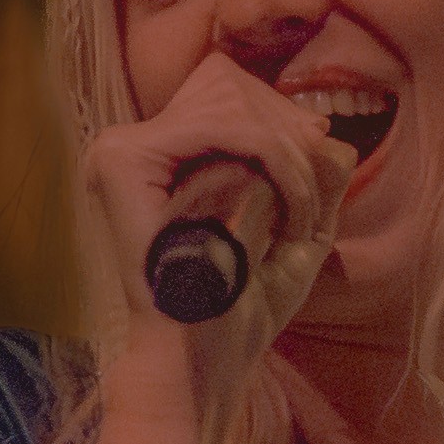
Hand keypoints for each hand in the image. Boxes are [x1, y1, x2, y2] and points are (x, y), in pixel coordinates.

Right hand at [82, 51, 354, 417]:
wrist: (209, 359)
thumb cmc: (246, 303)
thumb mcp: (294, 222)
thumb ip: (310, 166)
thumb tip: (323, 128)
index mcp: (158, 155)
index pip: (225, 87)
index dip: (281, 119)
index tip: (315, 177)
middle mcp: (131, 145)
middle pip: (230, 83)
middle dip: (291, 137)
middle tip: (310, 209)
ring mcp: (119, 149)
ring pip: (233, 100)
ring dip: (289, 159)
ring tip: (298, 221)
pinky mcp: (123, 160)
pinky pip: (226, 128)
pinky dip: (277, 166)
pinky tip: (288, 217)